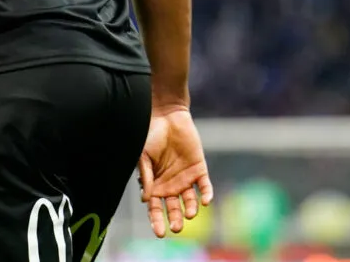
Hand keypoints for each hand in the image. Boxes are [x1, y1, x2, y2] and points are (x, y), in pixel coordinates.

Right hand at [138, 106, 213, 236]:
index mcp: (155, 185)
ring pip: (190, 201)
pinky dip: (206, 195)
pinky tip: (205, 201)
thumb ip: (145, 177)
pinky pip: (205, 186)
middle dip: (175, 220)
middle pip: (174, 209)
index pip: (155, 209)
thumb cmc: (150, 135)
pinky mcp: (199, 169)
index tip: (159, 233)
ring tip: (189, 214)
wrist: (166, 115)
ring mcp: (186, 178)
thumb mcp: (143, 156)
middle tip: (177, 228)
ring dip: (191, 209)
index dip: (157, 221)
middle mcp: (171, 185)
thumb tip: (146, 200)